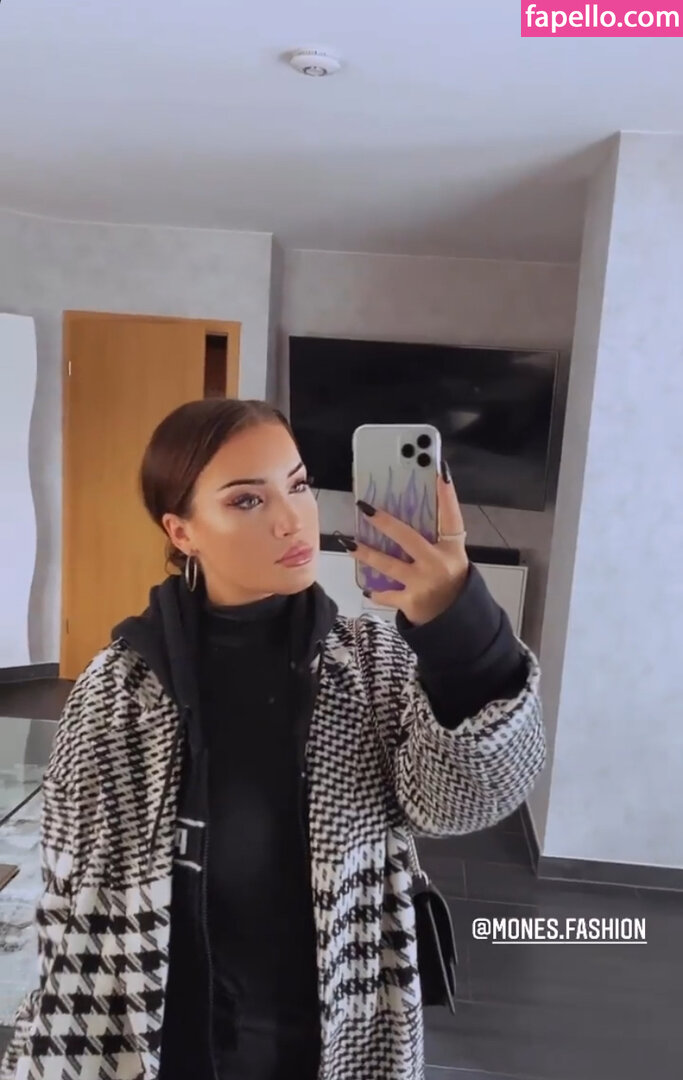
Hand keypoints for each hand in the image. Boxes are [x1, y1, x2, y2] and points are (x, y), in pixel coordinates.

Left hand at [348, 464, 469, 626]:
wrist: (455, 620)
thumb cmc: (450, 581)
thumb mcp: (452, 556)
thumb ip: (437, 537)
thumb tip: (412, 509)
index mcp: (452, 549)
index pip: (451, 517)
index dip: (447, 496)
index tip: (440, 473)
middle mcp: (438, 563)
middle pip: (408, 538)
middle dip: (384, 522)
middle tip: (364, 508)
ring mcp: (422, 583)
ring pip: (388, 565)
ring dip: (367, 554)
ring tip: (348, 543)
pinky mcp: (410, 601)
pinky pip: (387, 594)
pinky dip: (376, 592)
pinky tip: (366, 587)